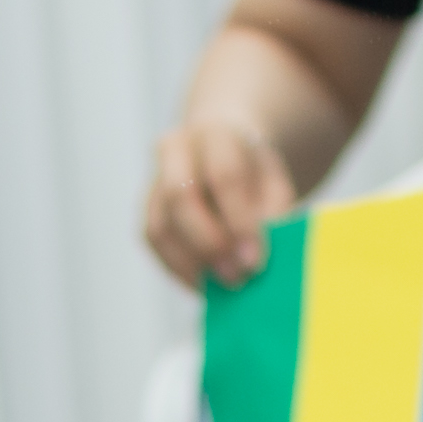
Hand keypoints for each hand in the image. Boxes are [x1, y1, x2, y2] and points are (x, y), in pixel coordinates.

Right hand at [144, 116, 301, 287]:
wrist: (221, 153)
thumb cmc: (253, 174)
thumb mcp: (274, 184)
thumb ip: (271, 214)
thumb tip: (257, 259)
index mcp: (217, 135)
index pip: (224, 176)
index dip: (239, 222)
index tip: (255, 263)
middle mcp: (177, 150)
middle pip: (180, 196)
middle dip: (209, 244)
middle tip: (236, 278)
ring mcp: (155, 180)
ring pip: (161, 226)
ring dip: (191, 263)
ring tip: (222, 286)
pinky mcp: (148, 209)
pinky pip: (155, 243)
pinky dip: (179, 269)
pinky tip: (204, 284)